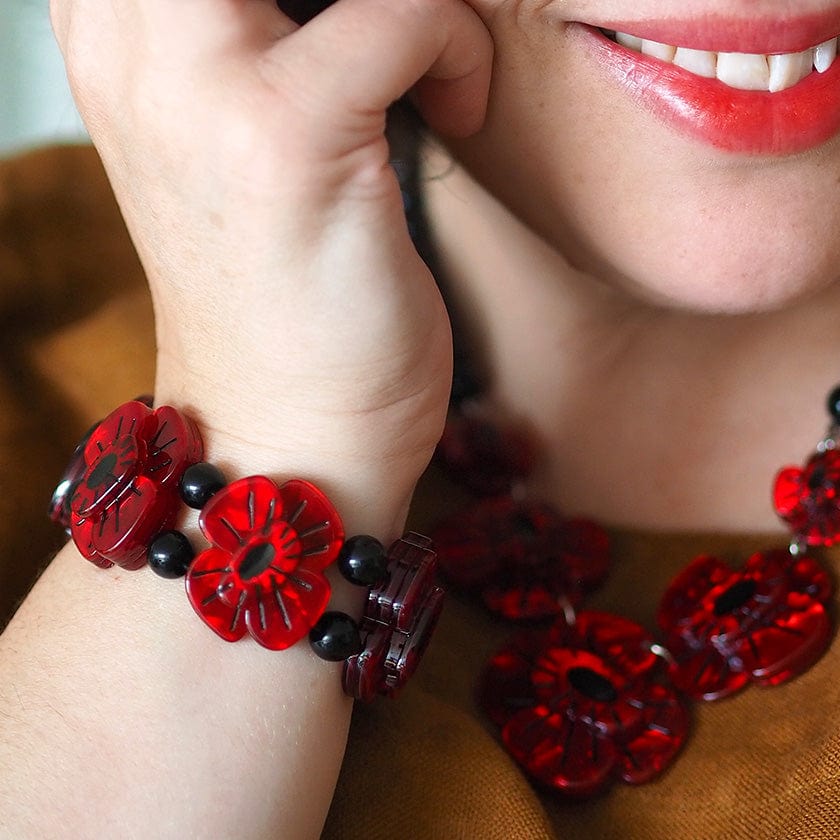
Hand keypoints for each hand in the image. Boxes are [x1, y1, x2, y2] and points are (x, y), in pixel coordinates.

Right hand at [50, 0, 492, 532]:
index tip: (356, 21)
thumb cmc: (285, 304)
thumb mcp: (241, 147)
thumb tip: (354, 1)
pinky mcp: (287, 140)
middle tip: (397, 31)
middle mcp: (135, 46)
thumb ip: (266, 43)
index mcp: (115, 39)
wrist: (286, 435)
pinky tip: (460, 113)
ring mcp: (201, 88)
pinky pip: (403, 14)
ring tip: (430, 55)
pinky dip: (455, 48)